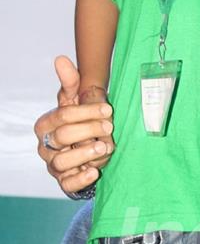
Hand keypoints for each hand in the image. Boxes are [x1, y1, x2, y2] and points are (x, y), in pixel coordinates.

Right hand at [34, 55, 114, 195]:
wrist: (84, 152)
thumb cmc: (78, 123)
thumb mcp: (76, 103)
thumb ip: (71, 82)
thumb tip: (61, 58)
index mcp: (45, 124)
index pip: (62, 115)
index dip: (86, 112)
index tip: (108, 109)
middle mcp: (45, 146)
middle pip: (62, 137)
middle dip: (89, 130)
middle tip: (110, 127)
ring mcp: (54, 165)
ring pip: (61, 162)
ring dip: (85, 153)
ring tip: (104, 148)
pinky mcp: (64, 182)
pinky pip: (68, 184)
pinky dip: (81, 178)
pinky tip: (94, 171)